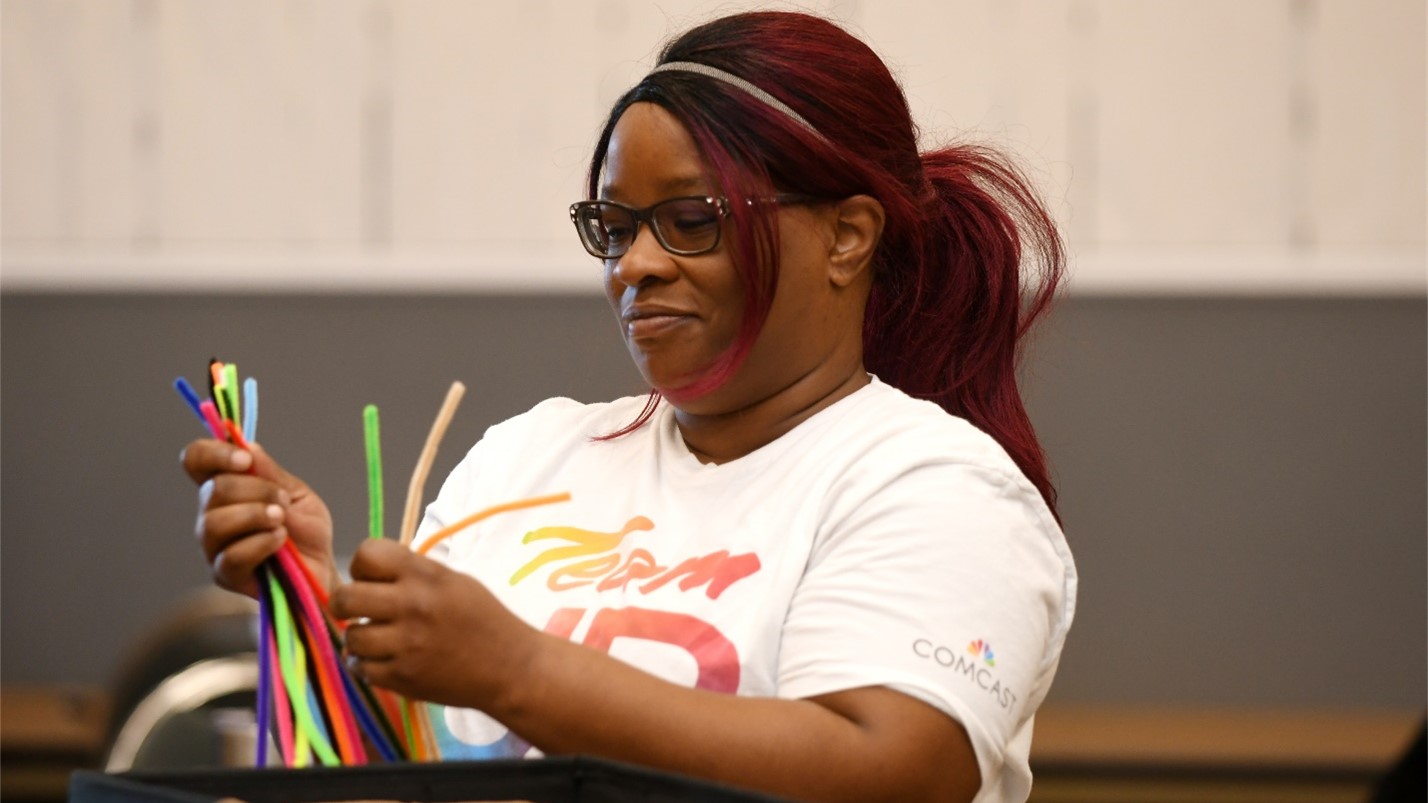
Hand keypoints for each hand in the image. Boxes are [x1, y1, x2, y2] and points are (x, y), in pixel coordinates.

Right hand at [182, 439, 336, 597]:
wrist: (322, 569)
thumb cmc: (307, 531)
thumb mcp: (297, 494)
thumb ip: (271, 473)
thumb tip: (247, 445)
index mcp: (226, 488)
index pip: (196, 460)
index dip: (213, 453)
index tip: (245, 460)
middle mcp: (212, 514)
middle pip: (213, 489)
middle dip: (256, 489)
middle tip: (284, 501)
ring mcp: (214, 546)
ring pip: (215, 522)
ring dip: (256, 515)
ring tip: (281, 520)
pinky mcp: (225, 574)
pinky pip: (231, 555)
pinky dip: (261, 542)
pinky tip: (280, 541)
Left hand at [330, 539, 537, 707]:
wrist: (510, 667)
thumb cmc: (484, 619)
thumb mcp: (454, 581)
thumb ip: (413, 574)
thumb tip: (370, 575)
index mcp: (426, 576)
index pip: (367, 554)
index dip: (363, 566)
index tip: (371, 578)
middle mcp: (412, 606)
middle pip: (346, 597)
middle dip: (345, 603)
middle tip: (357, 610)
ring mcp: (406, 645)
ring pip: (352, 637)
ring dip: (360, 638)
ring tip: (378, 640)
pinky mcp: (402, 678)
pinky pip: (363, 668)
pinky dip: (370, 666)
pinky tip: (387, 661)